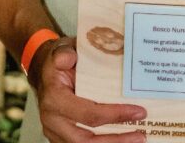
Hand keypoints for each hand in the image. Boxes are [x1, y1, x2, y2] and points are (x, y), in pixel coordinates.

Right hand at [30, 36, 146, 142]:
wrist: (44, 72)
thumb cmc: (59, 61)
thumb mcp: (62, 50)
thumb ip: (65, 53)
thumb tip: (68, 58)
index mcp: (54, 99)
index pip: (88, 114)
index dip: (114, 115)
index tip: (138, 112)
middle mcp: (53, 120)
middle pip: (86, 140)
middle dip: (116, 140)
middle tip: (140, 135)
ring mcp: (55, 132)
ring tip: (136, 138)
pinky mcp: (61, 138)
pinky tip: (121, 138)